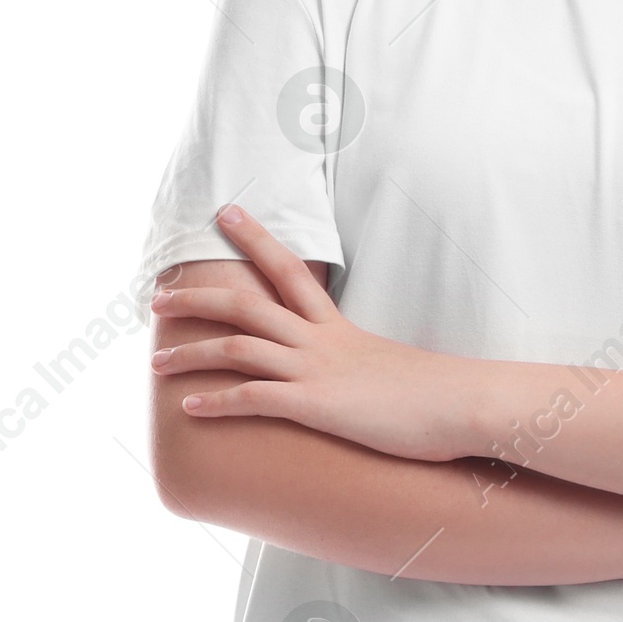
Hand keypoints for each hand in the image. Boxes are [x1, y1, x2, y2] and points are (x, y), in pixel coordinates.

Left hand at [151, 206, 470, 454]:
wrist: (466, 404)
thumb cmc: (442, 395)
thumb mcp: (399, 371)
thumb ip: (372, 368)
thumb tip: (371, 379)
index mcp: (338, 328)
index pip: (289, 270)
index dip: (255, 238)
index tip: (226, 213)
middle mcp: (321, 342)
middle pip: (246, 303)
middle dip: (197, 297)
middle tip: (158, 294)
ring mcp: (317, 371)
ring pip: (239, 348)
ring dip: (192, 352)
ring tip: (156, 359)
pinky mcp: (317, 405)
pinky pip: (254, 399)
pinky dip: (216, 401)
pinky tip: (188, 408)